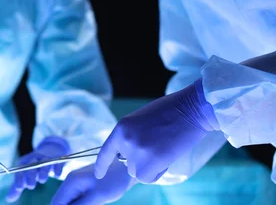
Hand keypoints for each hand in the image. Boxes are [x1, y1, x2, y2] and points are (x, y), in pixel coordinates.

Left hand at [6, 136, 69, 202]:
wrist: (50, 151)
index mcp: (24, 162)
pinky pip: (56, 162)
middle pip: (31, 165)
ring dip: (43, 171)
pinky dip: (56, 168)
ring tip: (42, 180)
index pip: (20, 169)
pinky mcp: (56, 158)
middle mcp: (34, 158)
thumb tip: (8, 199)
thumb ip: (18, 186)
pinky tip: (56, 176)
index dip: (20, 178)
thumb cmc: (35, 167)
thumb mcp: (25, 174)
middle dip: (30, 175)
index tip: (20, 187)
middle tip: (30, 186)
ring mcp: (45, 157)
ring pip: (44, 162)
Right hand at [51, 159, 133, 204]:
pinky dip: (79, 203)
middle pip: (60, 201)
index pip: (56, 202)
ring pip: (68, 200)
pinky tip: (91, 204)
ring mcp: (75, 182)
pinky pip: (75, 198)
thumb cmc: (113, 181)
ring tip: (92, 204)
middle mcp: (70, 181)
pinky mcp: (82, 185)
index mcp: (71, 182)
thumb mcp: (97, 197)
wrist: (126, 168)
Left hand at [95, 79, 217, 182]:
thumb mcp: (140, 122)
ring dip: (150, 166)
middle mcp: (125, 139)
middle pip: (127, 165)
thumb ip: (131, 138)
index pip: (106, 151)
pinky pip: (148, 178)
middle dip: (141, 161)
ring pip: (138, 172)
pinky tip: (166, 157)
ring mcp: (137, 150)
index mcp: (121, 128)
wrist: (189, 109)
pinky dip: (157, 172)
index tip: (98, 175)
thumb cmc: (169, 113)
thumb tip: (130, 158)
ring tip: (163, 148)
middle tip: (157, 145)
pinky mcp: (151, 160)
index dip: (102, 165)